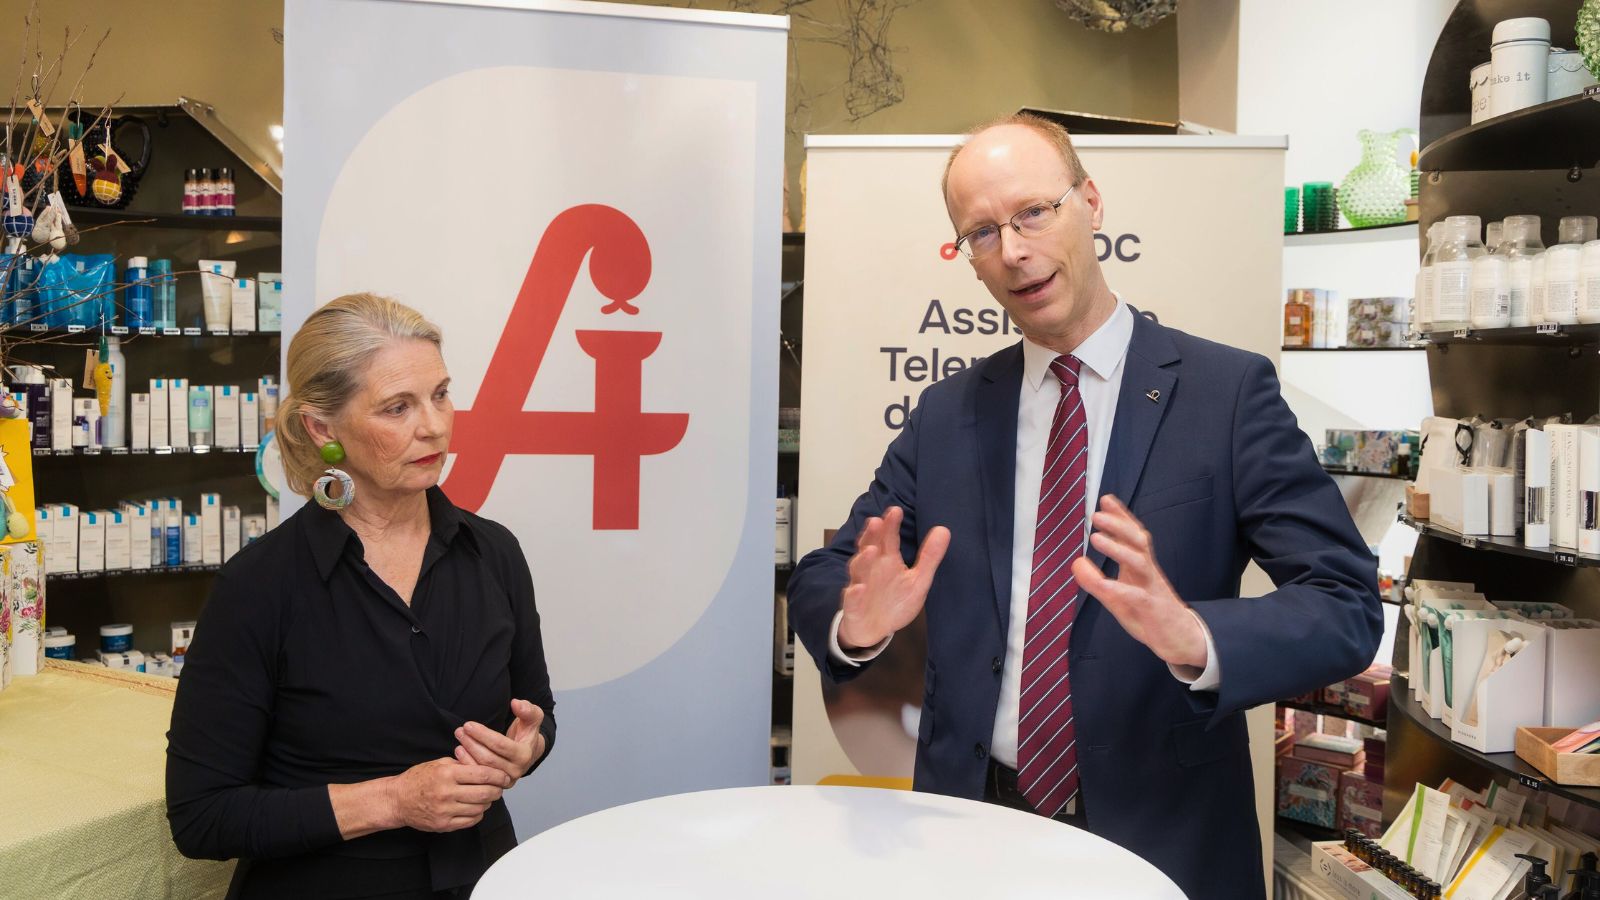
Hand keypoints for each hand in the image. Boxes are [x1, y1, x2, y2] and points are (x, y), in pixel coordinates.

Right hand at [387, 757, 509, 832]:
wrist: (398, 800)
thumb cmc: (419, 778)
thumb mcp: (439, 763)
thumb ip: (462, 764)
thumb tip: (487, 766)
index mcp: (447, 774)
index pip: (483, 775)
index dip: (498, 776)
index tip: (504, 777)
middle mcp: (446, 793)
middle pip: (485, 793)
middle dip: (497, 790)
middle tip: (499, 788)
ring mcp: (445, 811)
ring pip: (479, 808)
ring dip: (487, 802)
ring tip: (486, 797)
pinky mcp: (443, 824)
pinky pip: (470, 821)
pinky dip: (477, 814)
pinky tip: (475, 807)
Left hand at [452, 699, 547, 788]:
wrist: (529, 752)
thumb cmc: (527, 733)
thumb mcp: (533, 718)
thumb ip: (527, 709)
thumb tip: (515, 703)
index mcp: (524, 755)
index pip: (500, 745)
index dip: (483, 734)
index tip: (468, 724)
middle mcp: (516, 771)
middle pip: (488, 758)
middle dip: (472, 743)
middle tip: (460, 730)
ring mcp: (505, 780)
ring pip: (481, 768)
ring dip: (467, 753)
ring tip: (459, 738)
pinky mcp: (495, 784)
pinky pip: (478, 777)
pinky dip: (467, 764)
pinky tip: (459, 752)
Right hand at [836, 506, 949, 649]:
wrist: (873, 628)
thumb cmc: (895, 600)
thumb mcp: (918, 580)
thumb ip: (929, 556)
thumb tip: (944, 529)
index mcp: (887, 560)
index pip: (888, 538)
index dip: (890, 525)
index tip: (895, 510)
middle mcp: (871, 568)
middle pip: (870, 548)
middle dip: (872, 536)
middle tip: (876, 521)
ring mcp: (860, 585)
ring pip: (858, 570)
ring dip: (863, 560)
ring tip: (870, 550)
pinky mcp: (854, 606)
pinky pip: (852, 599)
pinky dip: (853, 594)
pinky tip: (857, 589)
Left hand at [1071, 495, 1207, 669]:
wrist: (1181, 640)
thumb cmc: (1148, 614)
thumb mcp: (1118, 597)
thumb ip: (1096, 581)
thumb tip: (1076, 562)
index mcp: (1141, 567)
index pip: (1133, 535)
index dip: (1121, 516)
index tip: (1105, 499)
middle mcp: (1148, 573)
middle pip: (1138, 541)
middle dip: (1118, 525)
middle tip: (1096, 515)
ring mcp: (1152, 590)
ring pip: (1140, 562)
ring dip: (1117, 549)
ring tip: (1096, 538)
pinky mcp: (1153, 610)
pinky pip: (1137, 597)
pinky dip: (1120, 589)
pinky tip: (1104, 585)